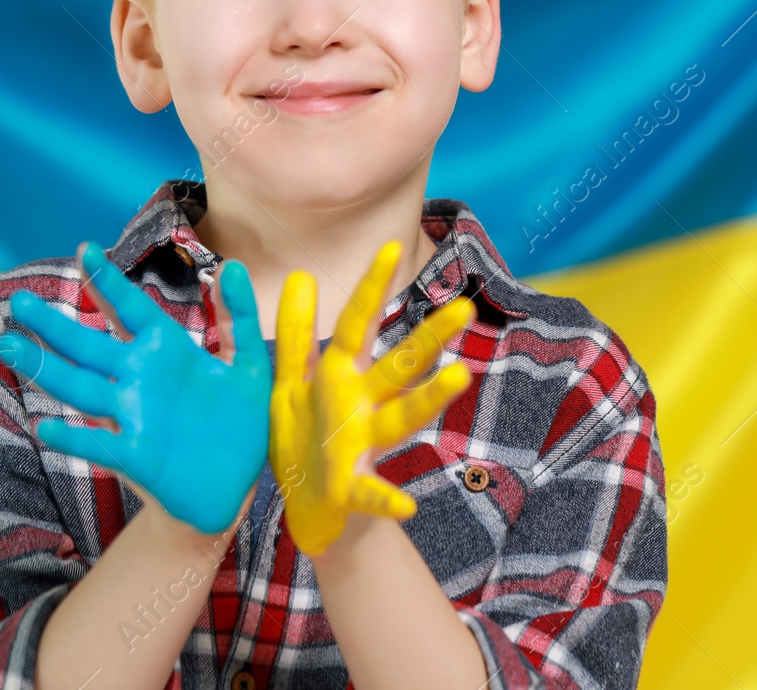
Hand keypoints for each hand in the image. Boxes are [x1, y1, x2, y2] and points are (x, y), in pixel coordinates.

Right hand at [0, 241, 271, 535]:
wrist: (234, 485)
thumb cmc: (239, 422)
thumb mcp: (249, 364)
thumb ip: (240, 316)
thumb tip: (232, 264)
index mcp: (167, 352)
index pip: (132, 310)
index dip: (109, 282)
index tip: (84, 248)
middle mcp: (141, 379)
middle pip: (90, 347)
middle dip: (55, 325)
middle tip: (18, 301)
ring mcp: (134, 416)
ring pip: (82, 388)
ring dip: (48, 370)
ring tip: (12, 348)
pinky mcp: (138, 456)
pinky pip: (100, 444)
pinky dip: (75, 438)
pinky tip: (45, 428)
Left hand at [272, 238, 474, 555]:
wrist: (312, 511)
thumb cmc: (306, 439)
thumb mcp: (292, 382)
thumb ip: (296, 333)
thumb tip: (301, 275)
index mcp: (341, 377)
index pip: (358, 324)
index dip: (372, 288)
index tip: (391, 246)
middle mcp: (362, 406)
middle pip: (399, 367)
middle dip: (429, 339)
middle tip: (464, 309)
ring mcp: (363, 446)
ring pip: (401, 419)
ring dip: (429, 400)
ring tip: (459, 378)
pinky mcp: (353, 490)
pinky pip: (373, 494)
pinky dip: (387, 501)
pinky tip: (405, 506)